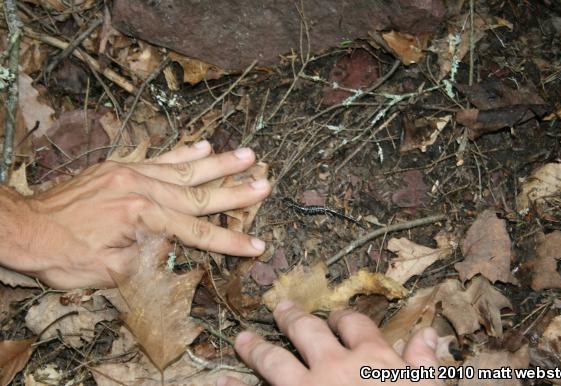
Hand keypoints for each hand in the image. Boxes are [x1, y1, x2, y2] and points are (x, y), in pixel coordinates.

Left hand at [5, 141, 270, 288]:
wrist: (23, 226)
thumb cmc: (61, 254)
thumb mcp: (106, 270)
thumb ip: (147, 257)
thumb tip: (171, 248)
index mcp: (141, 216)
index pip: (196, 232)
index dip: (229, 241)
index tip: (257, 245)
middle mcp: (141, 188)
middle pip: (199, 192)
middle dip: (236, 192)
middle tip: (265, 183)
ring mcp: (132, 172)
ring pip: (185, 168)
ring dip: (219, 163)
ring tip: (248, 154)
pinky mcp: (121, 166)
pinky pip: (159, 156)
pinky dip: (183, 151)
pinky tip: (204, 144)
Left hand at [220, 301, 441, 385]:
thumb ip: (423, 363)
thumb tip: (427, 334)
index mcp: (370, 358)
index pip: (354, 325)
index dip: (344, 318)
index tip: (337, 317)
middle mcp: (333, 366)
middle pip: (307, 331)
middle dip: (292, 317)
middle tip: (280, 307)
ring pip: (274, 359)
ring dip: (255, 347)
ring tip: (242, 340)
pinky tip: (222, 382)